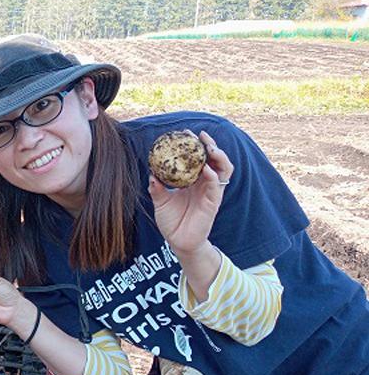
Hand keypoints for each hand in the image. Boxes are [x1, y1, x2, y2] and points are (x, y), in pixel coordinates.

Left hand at [148, 131, 233, 256]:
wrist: (178, 241)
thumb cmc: (172, 221)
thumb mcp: (160, 201)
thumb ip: (156, 187)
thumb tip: (151, 173)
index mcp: (193, 180)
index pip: (198, 158)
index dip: (194, 145)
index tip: (185, 133)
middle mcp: (205, 183)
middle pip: (214, 159)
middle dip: (209, 144)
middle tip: (199, 135)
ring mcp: (211, 192)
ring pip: (223, 169)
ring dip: (218, 156)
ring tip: (209, 147)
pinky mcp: (213, 203)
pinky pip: (217, 187)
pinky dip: (213, 176)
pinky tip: (206, 169)